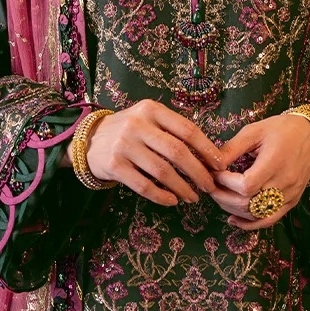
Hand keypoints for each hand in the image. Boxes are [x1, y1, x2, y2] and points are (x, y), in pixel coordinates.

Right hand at [82, 99, 223, 206]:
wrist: (90, 139)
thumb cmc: (129, 130)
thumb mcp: (148, 119)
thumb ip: (172, 130)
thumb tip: (208, 154)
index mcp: (151, 109)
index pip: (186, 129)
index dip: (206, 148)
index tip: (219, 164)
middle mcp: (137, 125)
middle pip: (177, 151)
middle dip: (198, 172)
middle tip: (209, 186)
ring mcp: (124, 145)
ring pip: (162, 171)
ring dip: (182, 187)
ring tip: (193, 197)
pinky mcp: (115, 166)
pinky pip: (144, 185)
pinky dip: (161, 196)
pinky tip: (172, 201)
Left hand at [209, 111, 309, 228]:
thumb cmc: (282, 130)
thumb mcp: (255, 131)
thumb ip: (233, 148)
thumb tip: (211, 163)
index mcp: (274, 162)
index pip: (246, 185)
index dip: (226, 183)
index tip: (215, 172)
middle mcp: (284, 183)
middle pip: (248, 203)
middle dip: (223, 197)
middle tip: (211, 186)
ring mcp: (289, 196)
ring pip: (256, 214)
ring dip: (232, 209)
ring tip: (219, 197)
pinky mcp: (291, 202)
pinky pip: (269, 220)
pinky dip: (249, 224)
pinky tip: (233, 219)